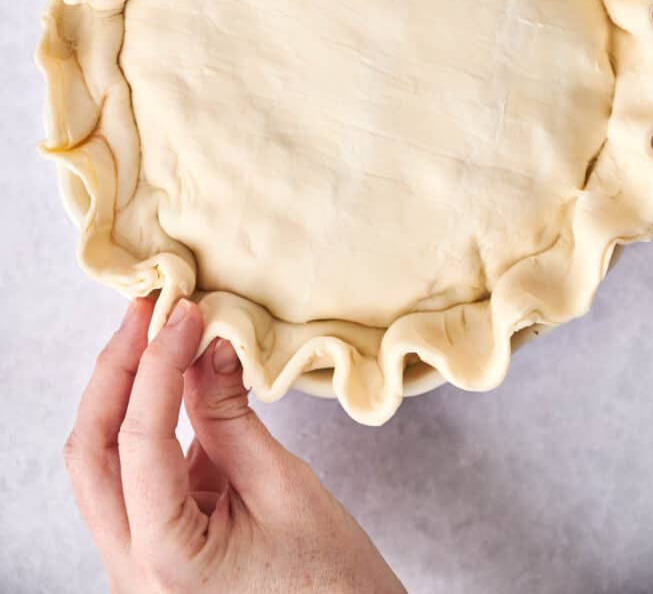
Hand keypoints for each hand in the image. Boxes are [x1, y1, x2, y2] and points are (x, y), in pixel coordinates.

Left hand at [64, 297, 404, 593]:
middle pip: (92, 453)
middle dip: (116, 373)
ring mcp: (136, 566)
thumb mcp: (286, 489)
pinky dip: (153, 425)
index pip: (140, 441)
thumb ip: (233, 417)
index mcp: (166, 562)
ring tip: (159, 335)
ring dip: (127, 394)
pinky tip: (181, 384)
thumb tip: (208, 345)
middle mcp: (132, 571)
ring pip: (103, 466)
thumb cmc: (332, 585)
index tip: (183, 313)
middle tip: (147, 314)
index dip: (158, 365)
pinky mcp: (153, 553)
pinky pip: (135, 479)